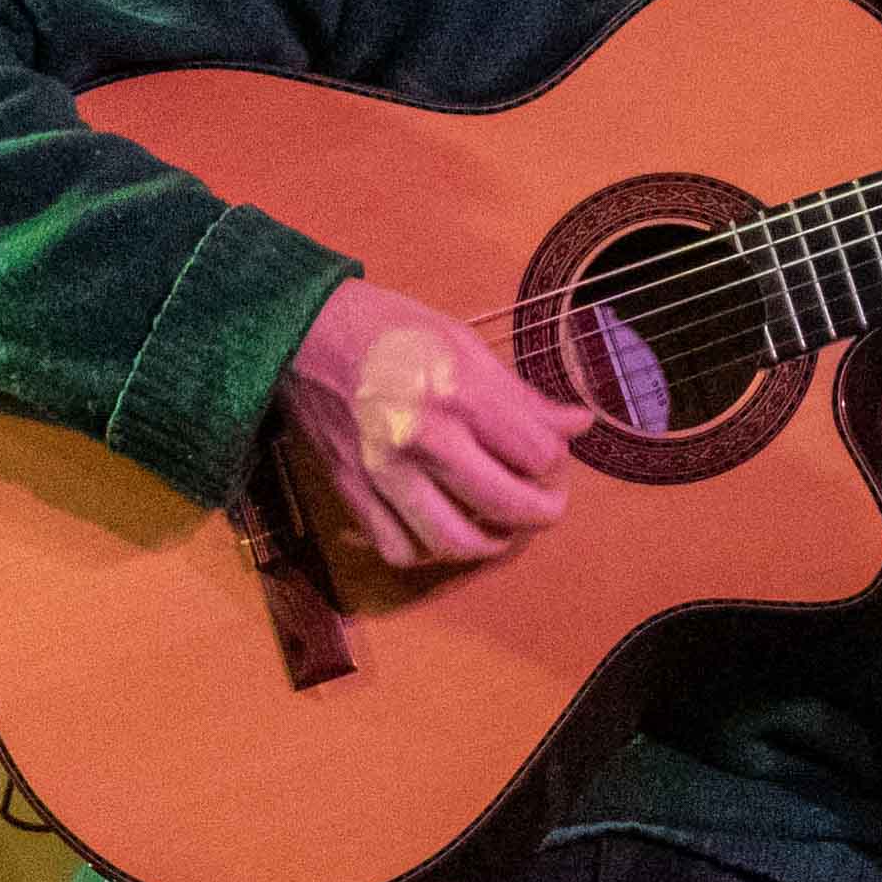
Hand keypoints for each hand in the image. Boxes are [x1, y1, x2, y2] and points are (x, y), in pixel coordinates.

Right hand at [277, 278, 573, 569]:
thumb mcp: (462, 343)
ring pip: (453, 541)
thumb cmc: (387, 330)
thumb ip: (520, 395)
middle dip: (542, 511)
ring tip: (500, 525)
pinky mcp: (353, 491)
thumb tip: (578, 423)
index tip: (550, 450)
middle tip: (548, 502)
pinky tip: (441, 526)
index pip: (536, 454)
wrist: (302, 333)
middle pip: (506, 506)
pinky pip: (399, 548)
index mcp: (456, 394)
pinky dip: (427, 550)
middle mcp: (421, 440)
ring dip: (489, 543)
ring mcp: (384, 472)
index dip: (555, 457)